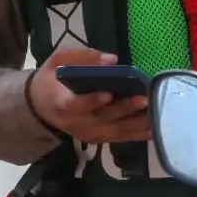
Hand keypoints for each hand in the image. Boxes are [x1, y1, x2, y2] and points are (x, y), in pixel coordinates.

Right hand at [28, 46, 149, 143]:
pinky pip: (118, 138)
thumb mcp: (57, 61)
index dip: (91, 101)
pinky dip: (136, 134)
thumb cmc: (51, 80)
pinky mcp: (96, 139)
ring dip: (136, 125)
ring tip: (155, 116)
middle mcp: (75, 123)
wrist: (40, 106)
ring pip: (114, 132)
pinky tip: (153, 129)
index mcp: (61, 103)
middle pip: (101, 119)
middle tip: (144, 99)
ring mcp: (86, 134)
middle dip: (124, 109)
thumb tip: (112, 59)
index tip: (108, 93)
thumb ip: (81, 57)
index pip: (75, 105)